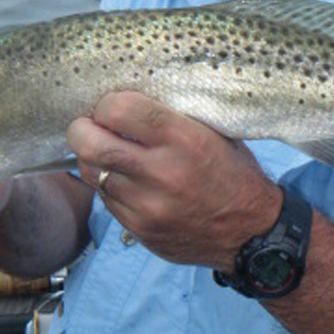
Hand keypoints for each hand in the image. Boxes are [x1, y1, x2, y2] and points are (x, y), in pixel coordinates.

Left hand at [67, 92, 282, 271]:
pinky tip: (127, 180)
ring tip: (108, 151)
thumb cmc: (234, 174)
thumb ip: (172, 117)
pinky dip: (109, 185)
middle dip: (82, 129)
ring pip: (91, 173)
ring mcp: (147, 206)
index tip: (112, 105)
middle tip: (89, 125)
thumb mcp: (215, 133)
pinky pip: (105, 200)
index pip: (119, 109)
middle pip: (90, 144)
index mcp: (184, 139)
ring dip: (93, 158)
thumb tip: (128, 99)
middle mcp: (162, 173)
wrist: (252, 234)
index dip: (107, 102)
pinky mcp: (140, 230)